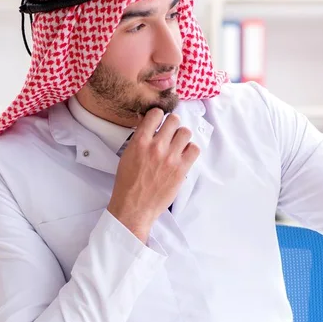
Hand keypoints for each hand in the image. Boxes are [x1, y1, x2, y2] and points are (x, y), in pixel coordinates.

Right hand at [107, 108, 199, 241]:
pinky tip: (183, 156)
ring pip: (186, 132)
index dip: (159, 116)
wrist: (134, 207)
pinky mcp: (181, 169)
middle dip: (172, 125)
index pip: (155, 114)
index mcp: (140, 142)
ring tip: (177, 146)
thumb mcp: (128, 155)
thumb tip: (147, 121)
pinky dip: (190, 150)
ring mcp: (170, 158)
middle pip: (174, 120)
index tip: (160, 121)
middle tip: (170, 134)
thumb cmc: (129, 183)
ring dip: (182, 137)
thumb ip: (139, 138)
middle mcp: (156, 147)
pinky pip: (194, 149)